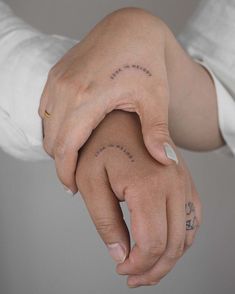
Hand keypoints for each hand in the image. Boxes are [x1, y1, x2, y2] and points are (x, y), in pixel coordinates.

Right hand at [38, 7, 177, 193]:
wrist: (132, 26)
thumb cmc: (146, 60)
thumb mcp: (155, 97)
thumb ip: (157, 131)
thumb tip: (165, 161)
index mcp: (86, 98)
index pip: (64, 148)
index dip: (66, 172)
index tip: (73, 187)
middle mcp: (64, 89)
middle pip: (51, 141)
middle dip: (62, 163)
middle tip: (78, 175)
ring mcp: (57, 79)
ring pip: (47, 126)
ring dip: (58, 144)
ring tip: (78, 156)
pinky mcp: (57, 74)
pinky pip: (46, 109)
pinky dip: (55, 126)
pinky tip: (74, 131)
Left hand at [75, 110, 201, 287]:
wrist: (118, 116)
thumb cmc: (99, 145)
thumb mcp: (90, 183)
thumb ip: (106, 222)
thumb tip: (121, 254)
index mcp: (148, 186)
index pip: (152, 243)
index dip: (138, 265)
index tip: (121, 269)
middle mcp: (173, 184)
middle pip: (174, 244)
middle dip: (155, 269)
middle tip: (134, 277)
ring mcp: (183, 180)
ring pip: (188, 233)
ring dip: (171, 256)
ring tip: (149, 265)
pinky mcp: (184, 179)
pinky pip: (193, 216)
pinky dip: (183, 236)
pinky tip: (166, 242)